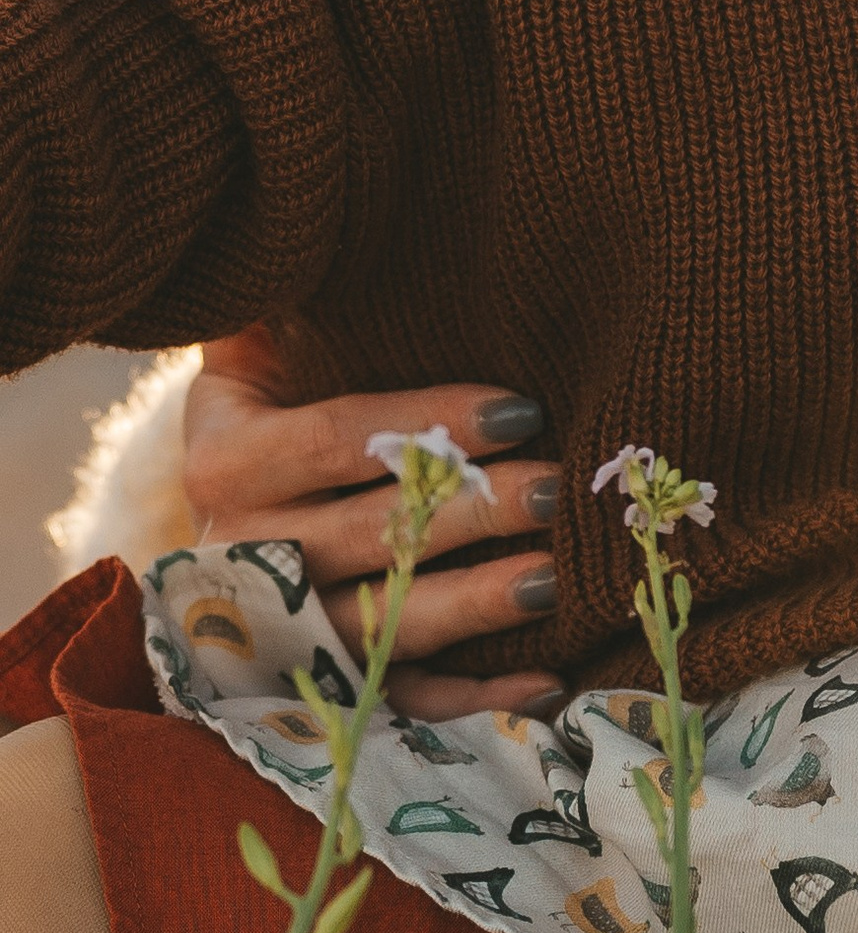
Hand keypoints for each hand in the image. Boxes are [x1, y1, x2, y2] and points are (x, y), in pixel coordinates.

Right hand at [182, 327, 562, 718]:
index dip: (428, 425)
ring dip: (474, 606)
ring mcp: (283, 628)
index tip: (521, 409)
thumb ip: (288, 300)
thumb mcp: (263, 339)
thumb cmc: (286, 390)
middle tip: (557, 488)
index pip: (335, 441)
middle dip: (470, 513)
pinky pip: (400, 699)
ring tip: (556, 577)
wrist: (245, 489)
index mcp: (224, 462)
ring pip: (382, 626)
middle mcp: (243, 554)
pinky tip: (546, 680)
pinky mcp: (327, 680)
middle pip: (368, 537)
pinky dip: (472, 701)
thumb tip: (322, 231)